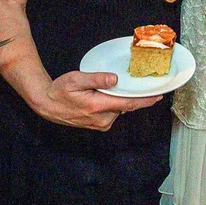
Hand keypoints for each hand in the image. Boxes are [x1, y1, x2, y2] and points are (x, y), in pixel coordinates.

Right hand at [28, 71, 161, 130]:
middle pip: (126, 107)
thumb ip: (96, 79)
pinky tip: (111, 95)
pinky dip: (116, 104)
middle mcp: (102, 119)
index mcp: (97, 107)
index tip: (158, 96)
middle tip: (145, 85)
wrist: (47, 105)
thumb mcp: (76, 80)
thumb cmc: (60, 91)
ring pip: (120, 109)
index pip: (128, 104)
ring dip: (123, 100)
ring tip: (120, 88)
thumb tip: (115, 79)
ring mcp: (100, 124)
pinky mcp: (98, 125)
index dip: (145, 100)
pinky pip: (113, 113)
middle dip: (136, 97)